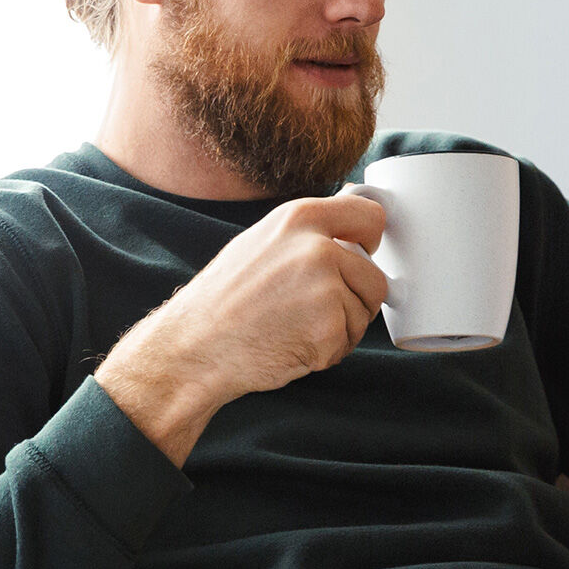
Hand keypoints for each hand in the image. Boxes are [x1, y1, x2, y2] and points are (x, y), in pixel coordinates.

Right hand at [94, 193, 387, 464]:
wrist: (193, 348)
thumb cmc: (223, 300)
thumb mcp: (262, 242)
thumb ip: (308, 232)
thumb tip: (351, 218)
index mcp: (299, 218)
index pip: (371, 216)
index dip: (371, 241)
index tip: (362, 253)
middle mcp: (317, 247)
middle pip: (375, 277)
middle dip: (355, 299)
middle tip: (312, 310)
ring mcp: (325, 288)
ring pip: (364, 312)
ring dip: (341, 328)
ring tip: (294, 327)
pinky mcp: (328, 329)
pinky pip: (348, 342)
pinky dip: (327, 352)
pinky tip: (291, 345)